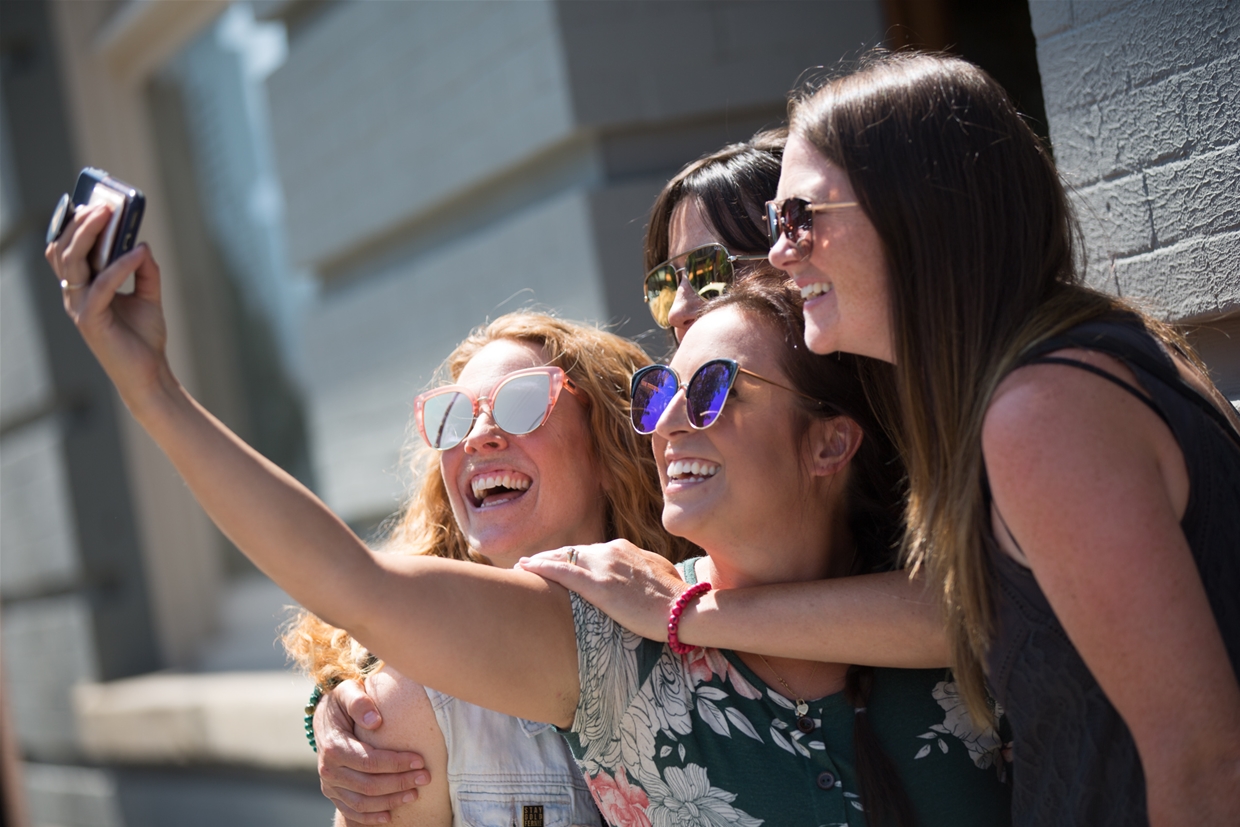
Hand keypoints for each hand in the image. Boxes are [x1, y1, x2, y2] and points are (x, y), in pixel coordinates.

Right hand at [44, 204, 172, 414]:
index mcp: (84, 287)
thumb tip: (141, 243)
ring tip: (111, 216)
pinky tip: (139, 253)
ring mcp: (79, 306)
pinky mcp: (91, 320)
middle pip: (64, 250)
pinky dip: (120, 266)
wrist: (150, 373)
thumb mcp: (148, 296)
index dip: (71, 226)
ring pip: (72, 262)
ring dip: (90, 235)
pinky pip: (102, 284)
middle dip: (80, 224)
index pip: (67, 250)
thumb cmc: (144, 338)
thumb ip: (145, 271)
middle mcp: (75, 294)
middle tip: (102, 204)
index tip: (87, 201)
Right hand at [315, 680, 429, 824]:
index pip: (370, 761)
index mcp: (334, 747)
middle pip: (368, 785)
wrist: (324, 716)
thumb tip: (375, 720)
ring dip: (390, 801)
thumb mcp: (347, 691)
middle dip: (400, 783)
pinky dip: (370, 817)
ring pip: (362, 802)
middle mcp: (329, 770)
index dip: (397, 764)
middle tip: (426, 777)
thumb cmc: (342, 702)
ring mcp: (330, 784)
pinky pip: (351, 811)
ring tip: (415, 794)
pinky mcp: (333, 793)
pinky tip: (390, 816)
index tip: (420, 761)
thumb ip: (359, 701)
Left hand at [517, 540, 687, 639]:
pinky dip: (541, 567)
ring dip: (540, 561)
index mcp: (625, 549)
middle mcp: (611, 552)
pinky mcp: (598, 585)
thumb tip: (640, 577)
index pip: (590, 551)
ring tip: (522, 566)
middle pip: (573, 552)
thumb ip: (642, 570)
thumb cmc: (676, 598)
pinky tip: (525, 567)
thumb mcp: (659, 575)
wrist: (684, 609)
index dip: (572, 556)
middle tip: (531, 563)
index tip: (559, 561)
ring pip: (563, 558)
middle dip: (551, 557)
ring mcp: (603, 566)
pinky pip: (562, 571)